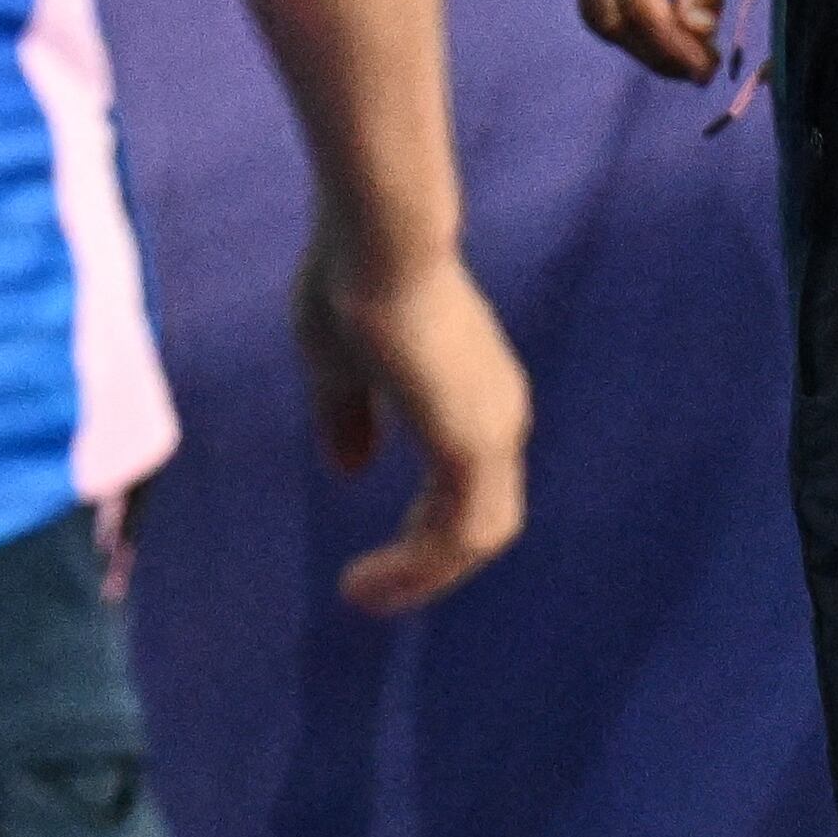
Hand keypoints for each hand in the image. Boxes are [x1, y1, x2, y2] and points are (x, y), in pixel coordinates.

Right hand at [294, 211, 529, 616]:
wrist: (378, 240)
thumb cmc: (354, 284)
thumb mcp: (338, 364)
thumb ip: (350, 416)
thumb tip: (350, 469)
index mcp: (474, 396)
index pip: (469, 486)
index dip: (427, 532)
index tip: (376, 564)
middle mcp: (498, 415)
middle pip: (482, 521)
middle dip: (429, 566)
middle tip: (372, 593)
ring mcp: (493, 429)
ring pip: (475, 536)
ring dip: (421, 577)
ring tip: (362, 595)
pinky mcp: (473, 443)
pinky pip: (457, 536)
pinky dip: (417, 568)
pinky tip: (364, 581)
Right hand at [560, 0, 741, 82]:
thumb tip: (698, 33)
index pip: (640, 8)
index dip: (673, 50)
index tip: (708, 70)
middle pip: (612, 22)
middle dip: (657, 56)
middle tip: (703, 69)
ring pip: (598, 16)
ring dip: (641, 44)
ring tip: (689, 55)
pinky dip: (628, 20)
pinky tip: (666, 25)